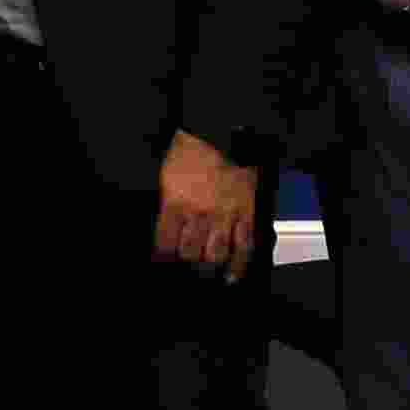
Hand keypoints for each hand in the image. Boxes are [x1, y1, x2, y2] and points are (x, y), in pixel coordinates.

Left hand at [150, 135, 262, 279]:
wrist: (220, 132)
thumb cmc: (190, 152)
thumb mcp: (167, 178)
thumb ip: (168, 207)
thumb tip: (166, 232)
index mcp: (174, 202)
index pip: (164, 243)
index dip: (163, 260)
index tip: (164, 266)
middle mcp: (199, 212)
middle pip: (190, 253)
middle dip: (188, 264)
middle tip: (189, 269)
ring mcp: (225, 214)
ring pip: (216, 253)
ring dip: (210, 266)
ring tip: (207, 273)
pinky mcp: (246, 213)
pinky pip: (244, 245)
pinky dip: (239, 264)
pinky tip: (233, 276)